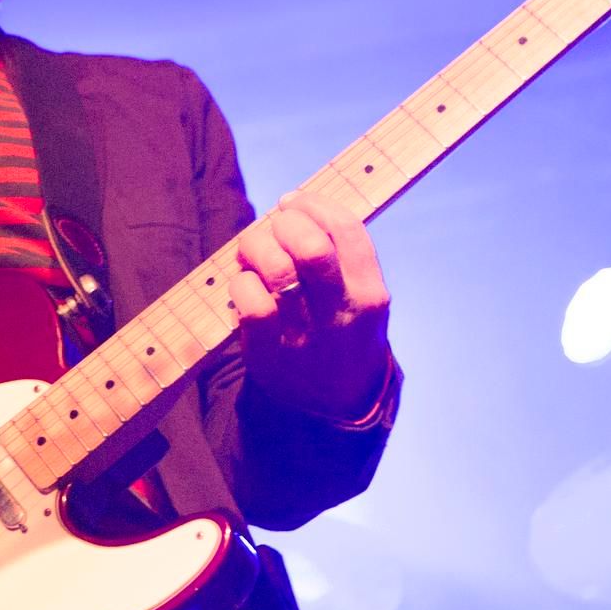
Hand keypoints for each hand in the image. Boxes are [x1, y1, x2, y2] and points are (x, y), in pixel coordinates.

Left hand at [230, 192, 392, 419]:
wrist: (334, 407)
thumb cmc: (341, 333)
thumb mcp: (361, 298)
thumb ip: (341, 256)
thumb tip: (294, 206)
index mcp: (370, 294)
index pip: (347, 229)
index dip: (313, 205)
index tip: (292, 202)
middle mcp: (342, 315)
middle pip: (311, 247)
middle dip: (283, 224)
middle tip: (272, 229)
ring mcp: (306, 337)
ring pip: (276, 271)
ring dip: (255, 248)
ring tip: (251, 252)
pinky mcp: (270, 356)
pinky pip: (250, 305)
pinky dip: (240, 284)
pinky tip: (243, 285)